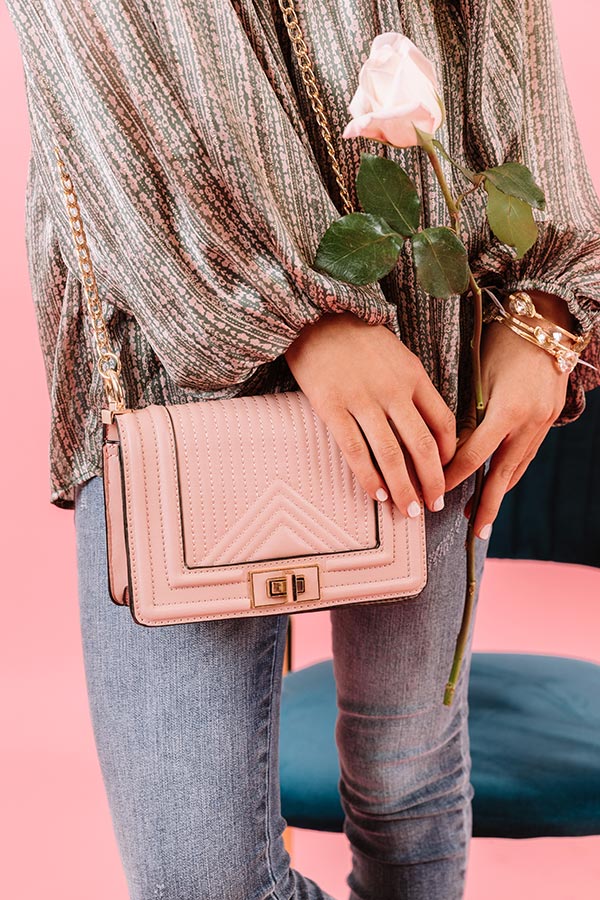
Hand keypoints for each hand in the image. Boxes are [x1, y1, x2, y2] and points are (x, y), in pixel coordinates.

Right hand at [283, 311, 455, 516]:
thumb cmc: (355, 337)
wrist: (313, 315)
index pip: (442, 422)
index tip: (446, 474)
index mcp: (413, 375)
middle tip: (434, 506)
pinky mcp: (332, 407)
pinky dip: (369, 477)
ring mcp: (362, 400)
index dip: (448, 454)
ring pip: (391, 454)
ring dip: (403, 488)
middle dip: (431, 481)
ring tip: (409, 511)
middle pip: (421, 445)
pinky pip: (355, 451)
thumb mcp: (396, 354)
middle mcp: (392, 390)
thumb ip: (411, 387)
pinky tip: (377, 495)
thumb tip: (423, 425)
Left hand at [443, 316, 569, 537]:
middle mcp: (529, 423)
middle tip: (474, 532)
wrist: (546, 322)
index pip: (475, 454)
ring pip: (518, 467)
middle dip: (488, 504)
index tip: (435, 491)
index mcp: (507, 410)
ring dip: (501, 493)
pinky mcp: (550, 420)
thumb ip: (467, 412)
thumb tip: (446, 446)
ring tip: (484, 518)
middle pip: (503, 473)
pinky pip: (528, 455)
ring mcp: (543, 423)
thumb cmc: (502, 342)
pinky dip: (512, 472)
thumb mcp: (480, 376)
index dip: (454, 475)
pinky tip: (501, 485)